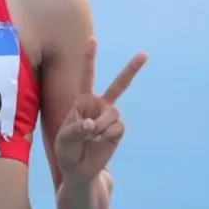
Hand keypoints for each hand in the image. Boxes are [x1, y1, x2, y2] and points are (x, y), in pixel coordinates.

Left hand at [54, 37, 146, 183]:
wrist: (79, 169)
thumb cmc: (67, 150)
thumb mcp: (63, 139)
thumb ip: (75, 130)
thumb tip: (91, 124)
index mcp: (82, 101)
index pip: (87, 76)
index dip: (90, 58)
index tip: (93, 39)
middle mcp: (99, 105)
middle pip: (118, 85)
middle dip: (131, 69)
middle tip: (144, 54)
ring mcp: (110, 117)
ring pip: (112, 113)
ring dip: (100, 127)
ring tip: (90, 138)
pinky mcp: (118, 130)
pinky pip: (117, 128)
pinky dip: (106, 136)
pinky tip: (99, 143)